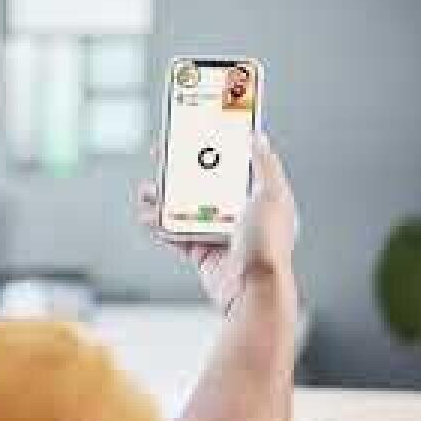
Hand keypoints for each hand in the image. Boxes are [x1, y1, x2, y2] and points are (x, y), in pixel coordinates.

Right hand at [138, 133, 296, 312]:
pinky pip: (177, 234)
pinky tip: (148, 215)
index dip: (220, 146)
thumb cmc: (267, 246)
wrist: (252, 291)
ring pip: (187, 209)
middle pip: (207, 184)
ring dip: (164, 198)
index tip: (199, 129)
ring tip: (148, 188)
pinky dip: (160, 225)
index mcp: (260, 198)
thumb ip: (265, 164)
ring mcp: (221, 234)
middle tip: (163, 154)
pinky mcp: (204, 253)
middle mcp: (241, 215)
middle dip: (183, 169)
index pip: (238, 164)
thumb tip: (258, 136)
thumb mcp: (272, 195)